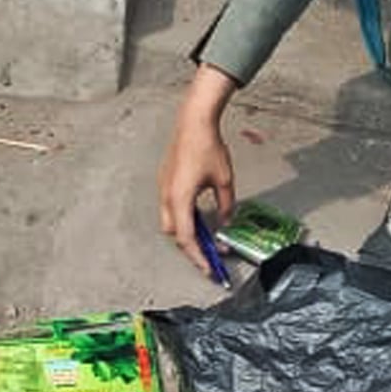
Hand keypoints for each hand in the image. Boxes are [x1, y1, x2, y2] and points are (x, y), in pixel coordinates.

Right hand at [158, 64, 240, 279]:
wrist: (193, 122)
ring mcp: (163, 189)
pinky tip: (199, 218)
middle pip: (175, 234)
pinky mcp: (165, 182)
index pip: (187, 238)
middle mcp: (167, 196)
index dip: (198, 257)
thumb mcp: (224, 180)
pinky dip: (183, 219)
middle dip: (191, 248)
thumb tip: (226, 222)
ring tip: (207, 239)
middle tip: (210, 256)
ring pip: (170, 222)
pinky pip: (170, 208)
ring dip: (187, 233)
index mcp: (180, 199)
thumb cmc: (207, 147)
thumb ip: (226, 206)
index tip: (209, 269)